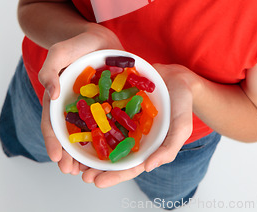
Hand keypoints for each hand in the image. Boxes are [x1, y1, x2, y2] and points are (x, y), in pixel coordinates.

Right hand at [38, 25, 122, 172]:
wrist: (100, 36)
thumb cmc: (76, 44)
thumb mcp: (59, 52)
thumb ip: (50, 69)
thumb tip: (52, 94)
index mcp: (58, 99)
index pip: (52, 124)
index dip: (53, 142)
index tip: (57, 158)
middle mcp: (74, 106)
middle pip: (70, 134)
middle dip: (70, 155)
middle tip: (74, 172)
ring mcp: (93, 106)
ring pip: (90, 132)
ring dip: (89, 152)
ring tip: (92, 169)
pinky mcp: (110, 102)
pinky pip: (110, 120)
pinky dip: (110, 135)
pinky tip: (116, 148)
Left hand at [80, 63, 195, 187]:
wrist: (178, 74)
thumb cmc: (182, 102)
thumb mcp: (182, 126)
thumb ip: (168, 148)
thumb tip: (148, 167)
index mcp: (147, 146)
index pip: (128, 166)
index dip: (113, 175)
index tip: (97, 181)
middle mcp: (133, 134)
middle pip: (112, 154)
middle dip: (96, 165)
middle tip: (80, 172)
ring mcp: (125, 118)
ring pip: (105, 135)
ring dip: (90, 145)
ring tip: (73, 154)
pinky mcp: (119, 101)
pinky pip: (105, 110)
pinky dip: (93, 117)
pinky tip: (79, 120)